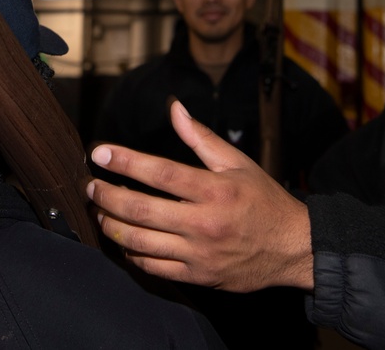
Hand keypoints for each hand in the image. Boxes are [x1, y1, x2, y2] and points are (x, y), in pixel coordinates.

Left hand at [86, 100, 313, 291]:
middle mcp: (204, 222)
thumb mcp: (237, 162)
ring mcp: (199, 253)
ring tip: (100, 212)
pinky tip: (124, 240)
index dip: (126, 161)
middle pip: (141, 210)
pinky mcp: (197, 276)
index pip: (160, 173)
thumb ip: (200, 137)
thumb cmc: (264, 201)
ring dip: (112, 226)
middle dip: (107, 196)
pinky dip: (131, 254)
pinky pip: (153, 268)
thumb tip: (174, 108)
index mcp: (215, 190)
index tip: (100, 153)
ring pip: (140, 242)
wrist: (293, 249)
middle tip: (91, 186)